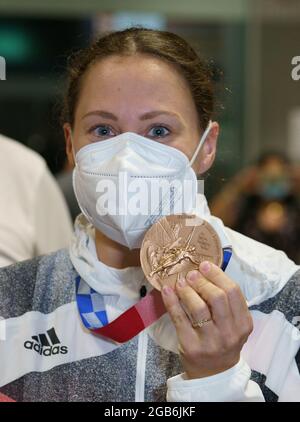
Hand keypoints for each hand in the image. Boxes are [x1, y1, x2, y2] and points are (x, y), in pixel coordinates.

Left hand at [161, 261, 252, 378]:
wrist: (213, 373)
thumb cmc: (222, 341)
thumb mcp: (234, 324)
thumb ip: (225, 301)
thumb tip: (204, 270)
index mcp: (243, 324)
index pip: (233, 292)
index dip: (217, 275)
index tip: (205, 265)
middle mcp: (230, 333)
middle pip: (217, 297)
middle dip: (202, 281)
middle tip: (191, 274)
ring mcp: (210, 341)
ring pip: (198, 307)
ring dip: (186, 290)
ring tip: (180, 282)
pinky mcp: (191, 346)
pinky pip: (179, 318)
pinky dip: (171, 301)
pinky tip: (167, 290)